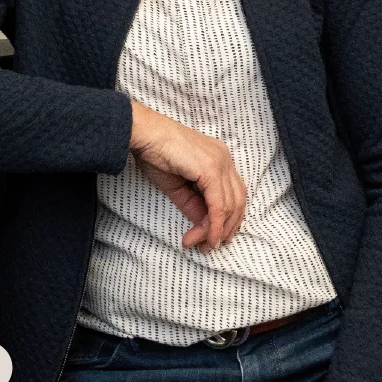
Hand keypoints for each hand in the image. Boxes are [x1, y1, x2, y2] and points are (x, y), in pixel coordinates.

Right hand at [127, 101, 247, 248]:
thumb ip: (193, 205)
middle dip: (227, 228)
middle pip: (238, 201)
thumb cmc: (155, 154)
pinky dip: (214, 224)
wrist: (144, 135)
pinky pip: (218, 204)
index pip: (233, 194)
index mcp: (219, 159)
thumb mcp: (177, 187)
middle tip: (211, 246)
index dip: (227, 219)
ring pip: (230, 205)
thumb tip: (204, 226)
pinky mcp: (211, 169)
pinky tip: (207, 237)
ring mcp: (220, 162)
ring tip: (203, 245)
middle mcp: (225, 159)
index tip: (215, 237)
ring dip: (217, 230)